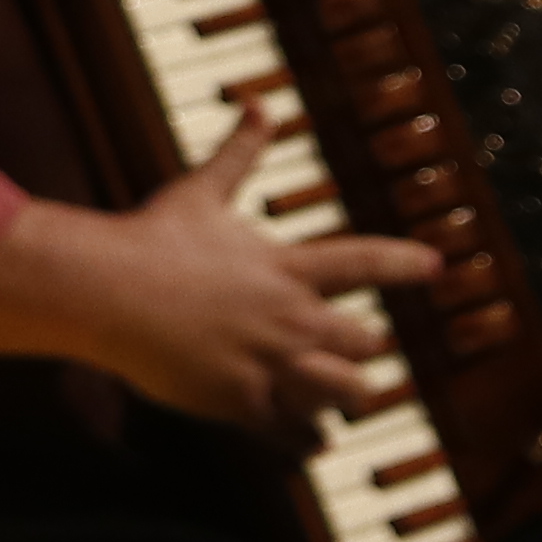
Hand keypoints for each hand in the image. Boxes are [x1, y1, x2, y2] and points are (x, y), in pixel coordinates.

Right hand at [52, 107, 446, 431]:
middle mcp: (290, 318)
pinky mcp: (243, 401)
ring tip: (332, 396)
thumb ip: (238, 151)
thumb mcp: (199, 190)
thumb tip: (260, 99)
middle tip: (355, 350)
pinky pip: (298, 435)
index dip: (402, 263)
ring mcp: (270, 363)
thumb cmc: (149, 237)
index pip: (362, 263)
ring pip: (346, 394)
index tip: (437, 265)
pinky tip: (308, 441)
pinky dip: (308, 440)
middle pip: (365, 342)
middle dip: (362, 346)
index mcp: (285, 268)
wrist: (104, 290)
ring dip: (343, 395)